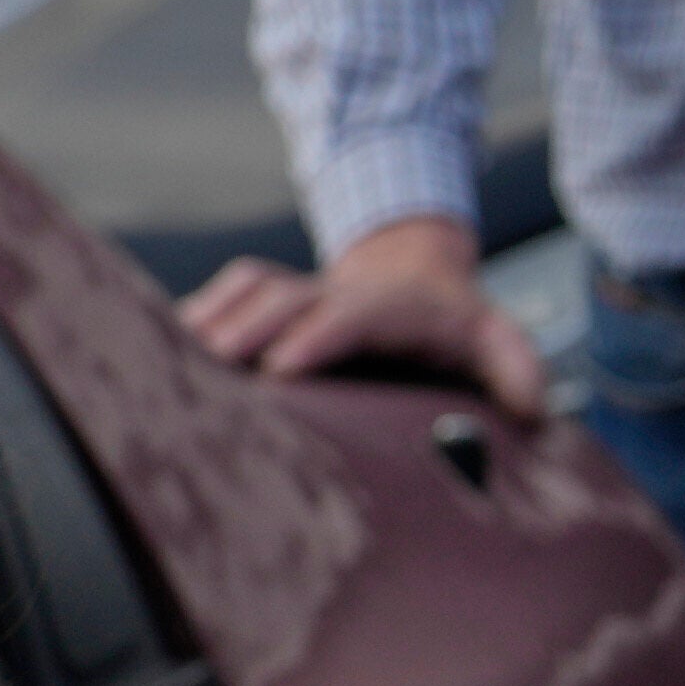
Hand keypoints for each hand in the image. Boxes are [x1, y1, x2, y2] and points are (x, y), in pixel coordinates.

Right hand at [181, 213, 551, 422]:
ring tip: (162, 368)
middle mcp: (334, 291)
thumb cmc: (455, 325)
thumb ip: (517, 370)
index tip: (281, 370)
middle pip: (280, 297)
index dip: (316, 336)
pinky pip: (218, 300)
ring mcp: (294, 292)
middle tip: (205, 374)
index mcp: (392, 305)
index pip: (350, 314)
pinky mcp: (262, 301)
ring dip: (205, 324)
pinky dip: (186, 323)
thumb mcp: (499, 340)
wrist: (415, 275)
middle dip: (242, 331)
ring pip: (242, 292)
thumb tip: (533, 410)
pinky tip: (152, 360)